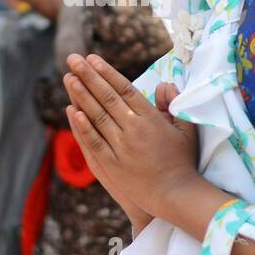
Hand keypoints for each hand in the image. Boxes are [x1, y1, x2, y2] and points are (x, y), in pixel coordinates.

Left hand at [63, 53, 198, 228]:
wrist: (176, 195)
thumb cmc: (183, 162)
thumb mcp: (186, 129)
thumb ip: (174, 104)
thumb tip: (163, 84)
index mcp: (151, 118)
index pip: (124, 89)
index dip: (107, 72)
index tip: (93, 59)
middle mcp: (133, 129)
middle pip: (106, 97)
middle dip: (88, 76)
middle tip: (73, 59)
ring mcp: (121, 147)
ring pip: (97, 116)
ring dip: (81, 96)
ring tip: (68, 78)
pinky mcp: (112, 165)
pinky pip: (93, 142)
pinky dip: (82, 127)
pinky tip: (72, 111)